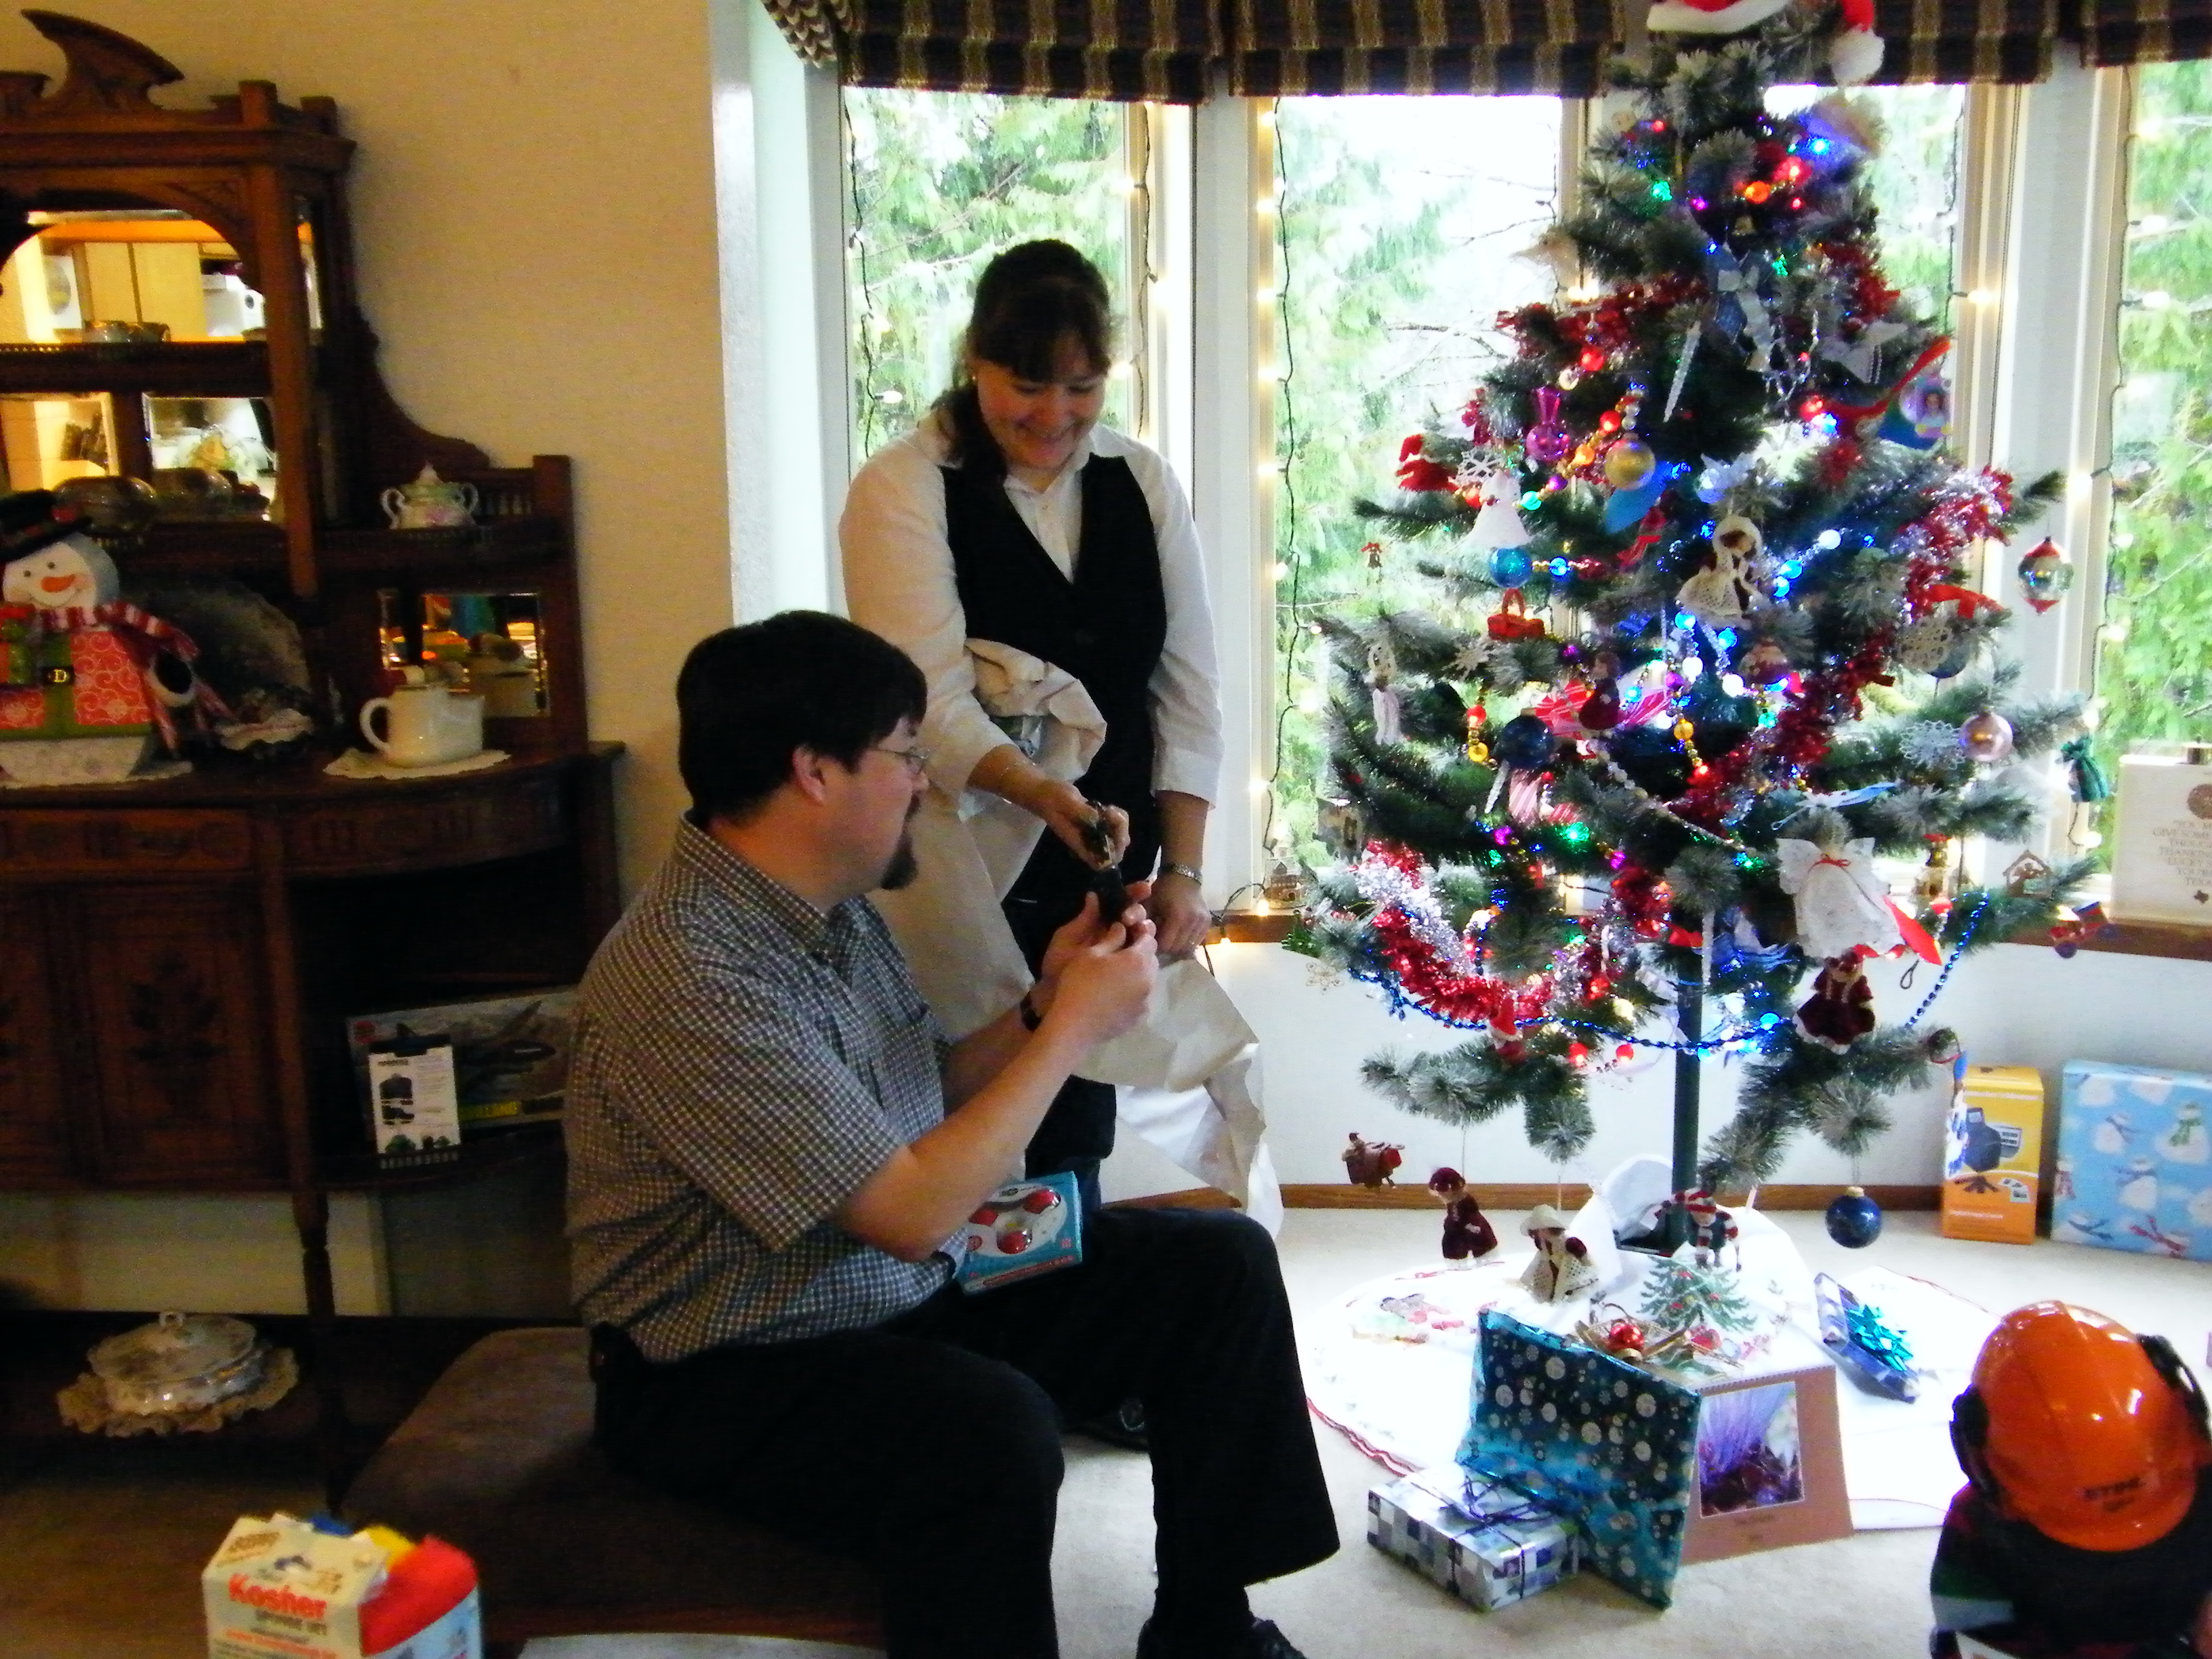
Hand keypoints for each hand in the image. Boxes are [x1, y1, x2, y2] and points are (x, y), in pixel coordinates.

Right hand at [1016, 776, 1127, 867]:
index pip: (1102, 862)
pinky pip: (1116, 826)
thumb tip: (1097, 819)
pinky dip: (1117, 816)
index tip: (1111, 832)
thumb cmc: (1051, 799)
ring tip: (1108, 809)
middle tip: (1110, 813)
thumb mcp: (1065, 802)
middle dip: (1120, 831)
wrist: (1046, 793)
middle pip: (1117, 849)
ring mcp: (1095, 833)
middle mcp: (1089, 842)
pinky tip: (1107, 807)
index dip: (1113, 852)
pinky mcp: (1098, 823)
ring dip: (1120, 822)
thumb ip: (1081, 812)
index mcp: (1080, 844)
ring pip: (1119, 836)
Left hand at [1039, 880, 1152, 990]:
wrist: (1056, 999)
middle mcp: (1114, 933)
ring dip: (1146, 926)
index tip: (1144, 889)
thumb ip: (1083, 920)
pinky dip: (1148, 948)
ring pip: (1143, 933)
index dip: (1133, 893)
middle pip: (1135, 915)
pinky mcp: (1129, 969)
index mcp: (1098, 923)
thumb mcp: (1067, 940)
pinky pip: (1143, 955)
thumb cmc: (1057, 967)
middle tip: (1129, 917)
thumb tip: (1094, 894)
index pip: (1119, 902)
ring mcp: (1123, 951)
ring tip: (1140, 929)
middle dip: (1138, 910)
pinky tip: (1147, 945)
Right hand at [1047, 912, 1157, 1047]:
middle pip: (1152, 960)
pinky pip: (1142, 998)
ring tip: (1116, 976)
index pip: (1150, 939)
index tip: (1124, 933)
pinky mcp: (1139, 1018)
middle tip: (1119, 954)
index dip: (1138, 933)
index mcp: (1139, 960)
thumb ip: (1112, 938)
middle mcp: (1149, 980)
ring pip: (1148, 980)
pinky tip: (1115, 996)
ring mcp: (1146, 1001)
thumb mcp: (1091, 953)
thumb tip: (1122, 928)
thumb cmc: (1079, 983)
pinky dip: (1134, 993)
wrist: (1074, 1026)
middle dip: (1140, 954)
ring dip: (1138, 974)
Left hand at [1146, 868, 1209, 961]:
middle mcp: (1192, 922)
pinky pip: (1196, 942)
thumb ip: (1145, 924)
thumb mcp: (1149, 904)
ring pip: (1188, 947)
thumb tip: (1143, 942)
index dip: (1156, 945)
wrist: (1183, 876)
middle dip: (1167, 948)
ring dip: (1178, 946)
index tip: (1151, 940)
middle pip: (1177, 949)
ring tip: (1170, 938)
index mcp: (1176, 917)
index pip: (1165, 945)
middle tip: (1160, 940)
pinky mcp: (1208, 923)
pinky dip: (1187, 942)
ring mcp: (1202, 923)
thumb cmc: (1162, 889)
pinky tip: (1180, 935)